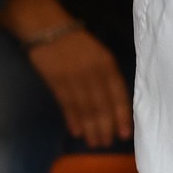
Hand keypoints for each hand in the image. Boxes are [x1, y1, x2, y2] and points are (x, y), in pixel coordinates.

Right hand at [27, 30, 130, 146]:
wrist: (47, 28)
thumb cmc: (76, 42)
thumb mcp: (98, 54)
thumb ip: (106, 76)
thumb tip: (113, 104)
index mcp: (106, 63)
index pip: (118, 94)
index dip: (121, 115)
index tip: (125, 134)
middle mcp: (92, 72)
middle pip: (102, 105)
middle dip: (105, 127)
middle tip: (106, 144)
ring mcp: (73, 78)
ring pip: (85, 108)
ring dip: (90, 128)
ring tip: (94, 143)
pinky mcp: (56, 82)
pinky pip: (67, 105)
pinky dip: (73, 119)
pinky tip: (77, 131)